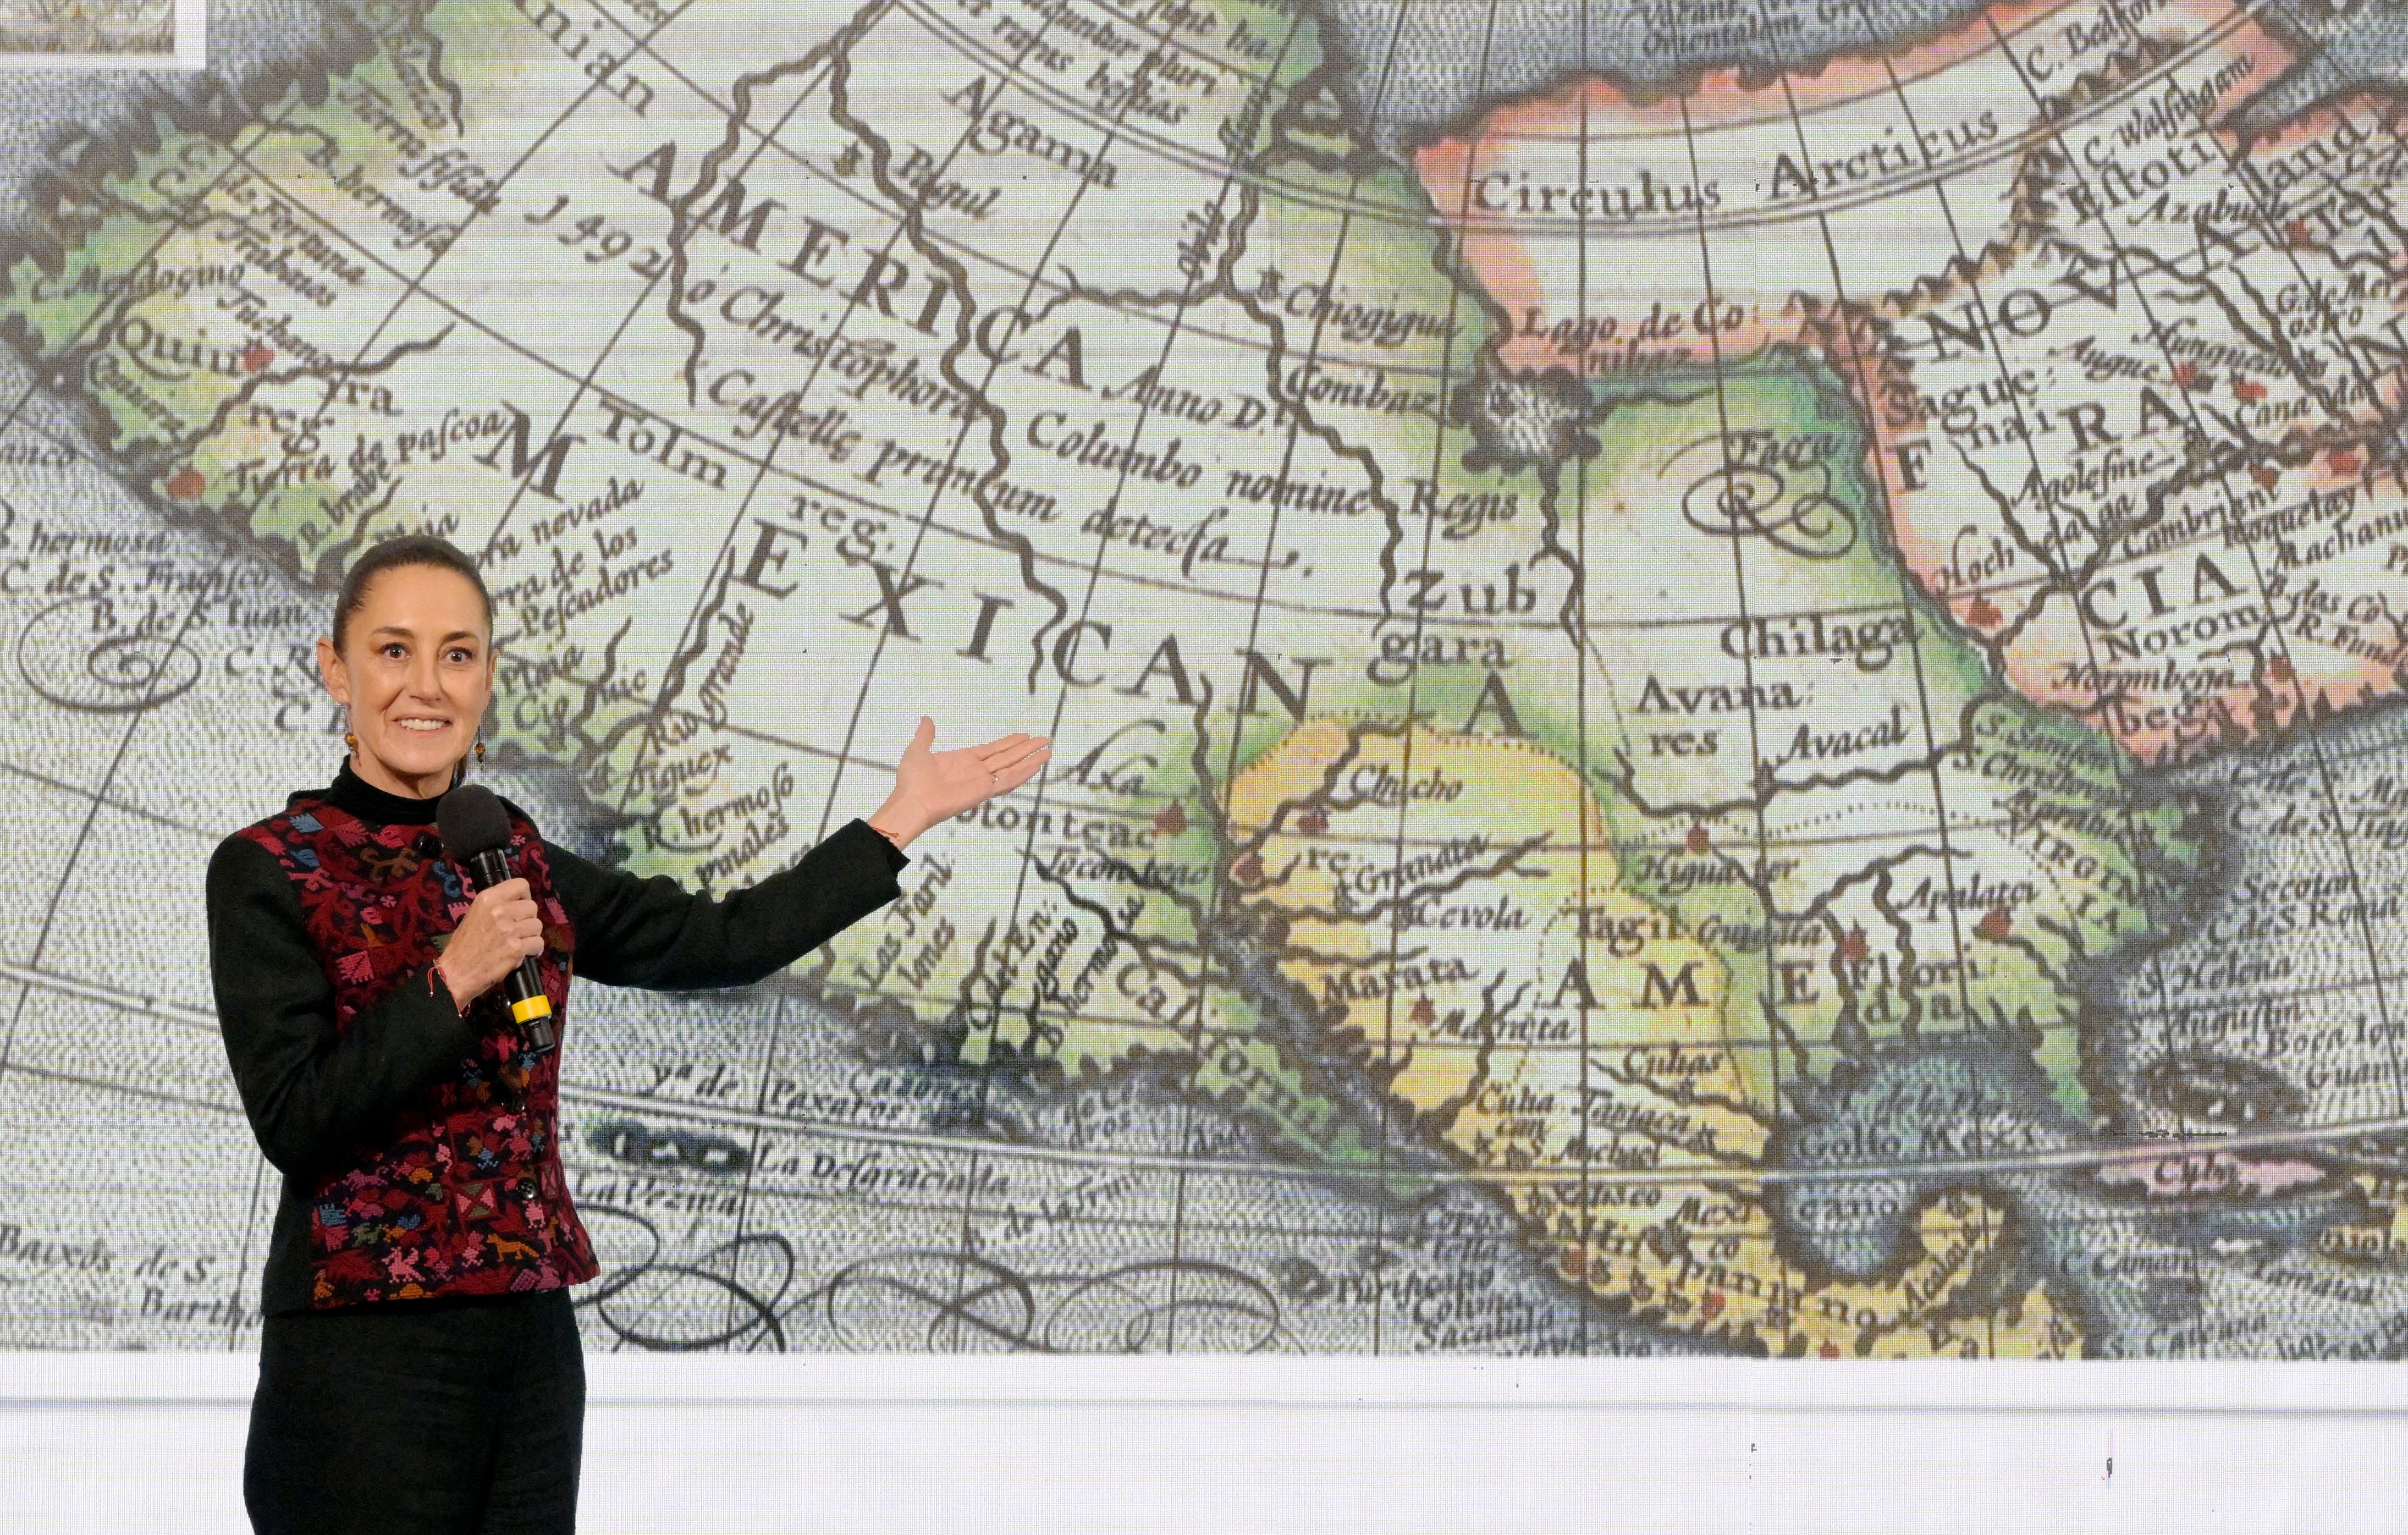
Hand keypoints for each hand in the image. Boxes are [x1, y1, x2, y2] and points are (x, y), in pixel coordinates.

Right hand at [435, 876, 543, 1010]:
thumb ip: (496, 907)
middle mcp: (499, 910)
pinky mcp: (515, 948)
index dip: (524, 897)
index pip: (521, 885)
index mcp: (488, 898)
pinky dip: (534, 950)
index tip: (520, 909)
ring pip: (537, 925)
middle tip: (517, 931)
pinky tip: (523, 954)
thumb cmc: (463, 946)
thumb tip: (517, 905)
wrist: (455, 973)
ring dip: (531, 936)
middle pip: (532, 907)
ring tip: (518, 944)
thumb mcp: (474, 915)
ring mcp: (508, 929)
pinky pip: (538, 943)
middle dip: (527, 920)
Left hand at [868, 716, 1049, 846]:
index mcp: (964, 760)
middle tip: (1044, 739)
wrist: (911, 801)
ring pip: (1012, 768)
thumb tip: (926, 720)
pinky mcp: (984, 792)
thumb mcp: (918, 750)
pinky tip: (1036, 766)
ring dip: (1030, 760)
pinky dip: (1023, 774)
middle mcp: (976, 771)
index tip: (1023, 735)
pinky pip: (1007, 782)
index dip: (1009, 742)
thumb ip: (925, 735)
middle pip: (1007, 757)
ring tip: (1047, 751)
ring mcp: (982, 782)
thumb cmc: (911, 780)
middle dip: (1025, 749)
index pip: (993, 750)